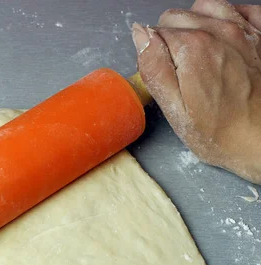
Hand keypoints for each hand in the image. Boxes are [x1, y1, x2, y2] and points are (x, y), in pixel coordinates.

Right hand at [132, 0, 260, 183]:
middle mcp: (219, 32)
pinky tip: (222, 39)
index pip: (156, 32)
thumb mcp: (174, 109)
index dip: (154, 54)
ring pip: (206, 8)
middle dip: (172, 39)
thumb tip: (141, 35)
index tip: (165, 76)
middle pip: (179, 17)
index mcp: (192, 49)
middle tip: (180, 71)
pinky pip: (241, 9)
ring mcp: (244, 31)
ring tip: (197, 53)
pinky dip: (228, 17)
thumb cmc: (220, 133)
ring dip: (196, 25)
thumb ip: (154, 67)